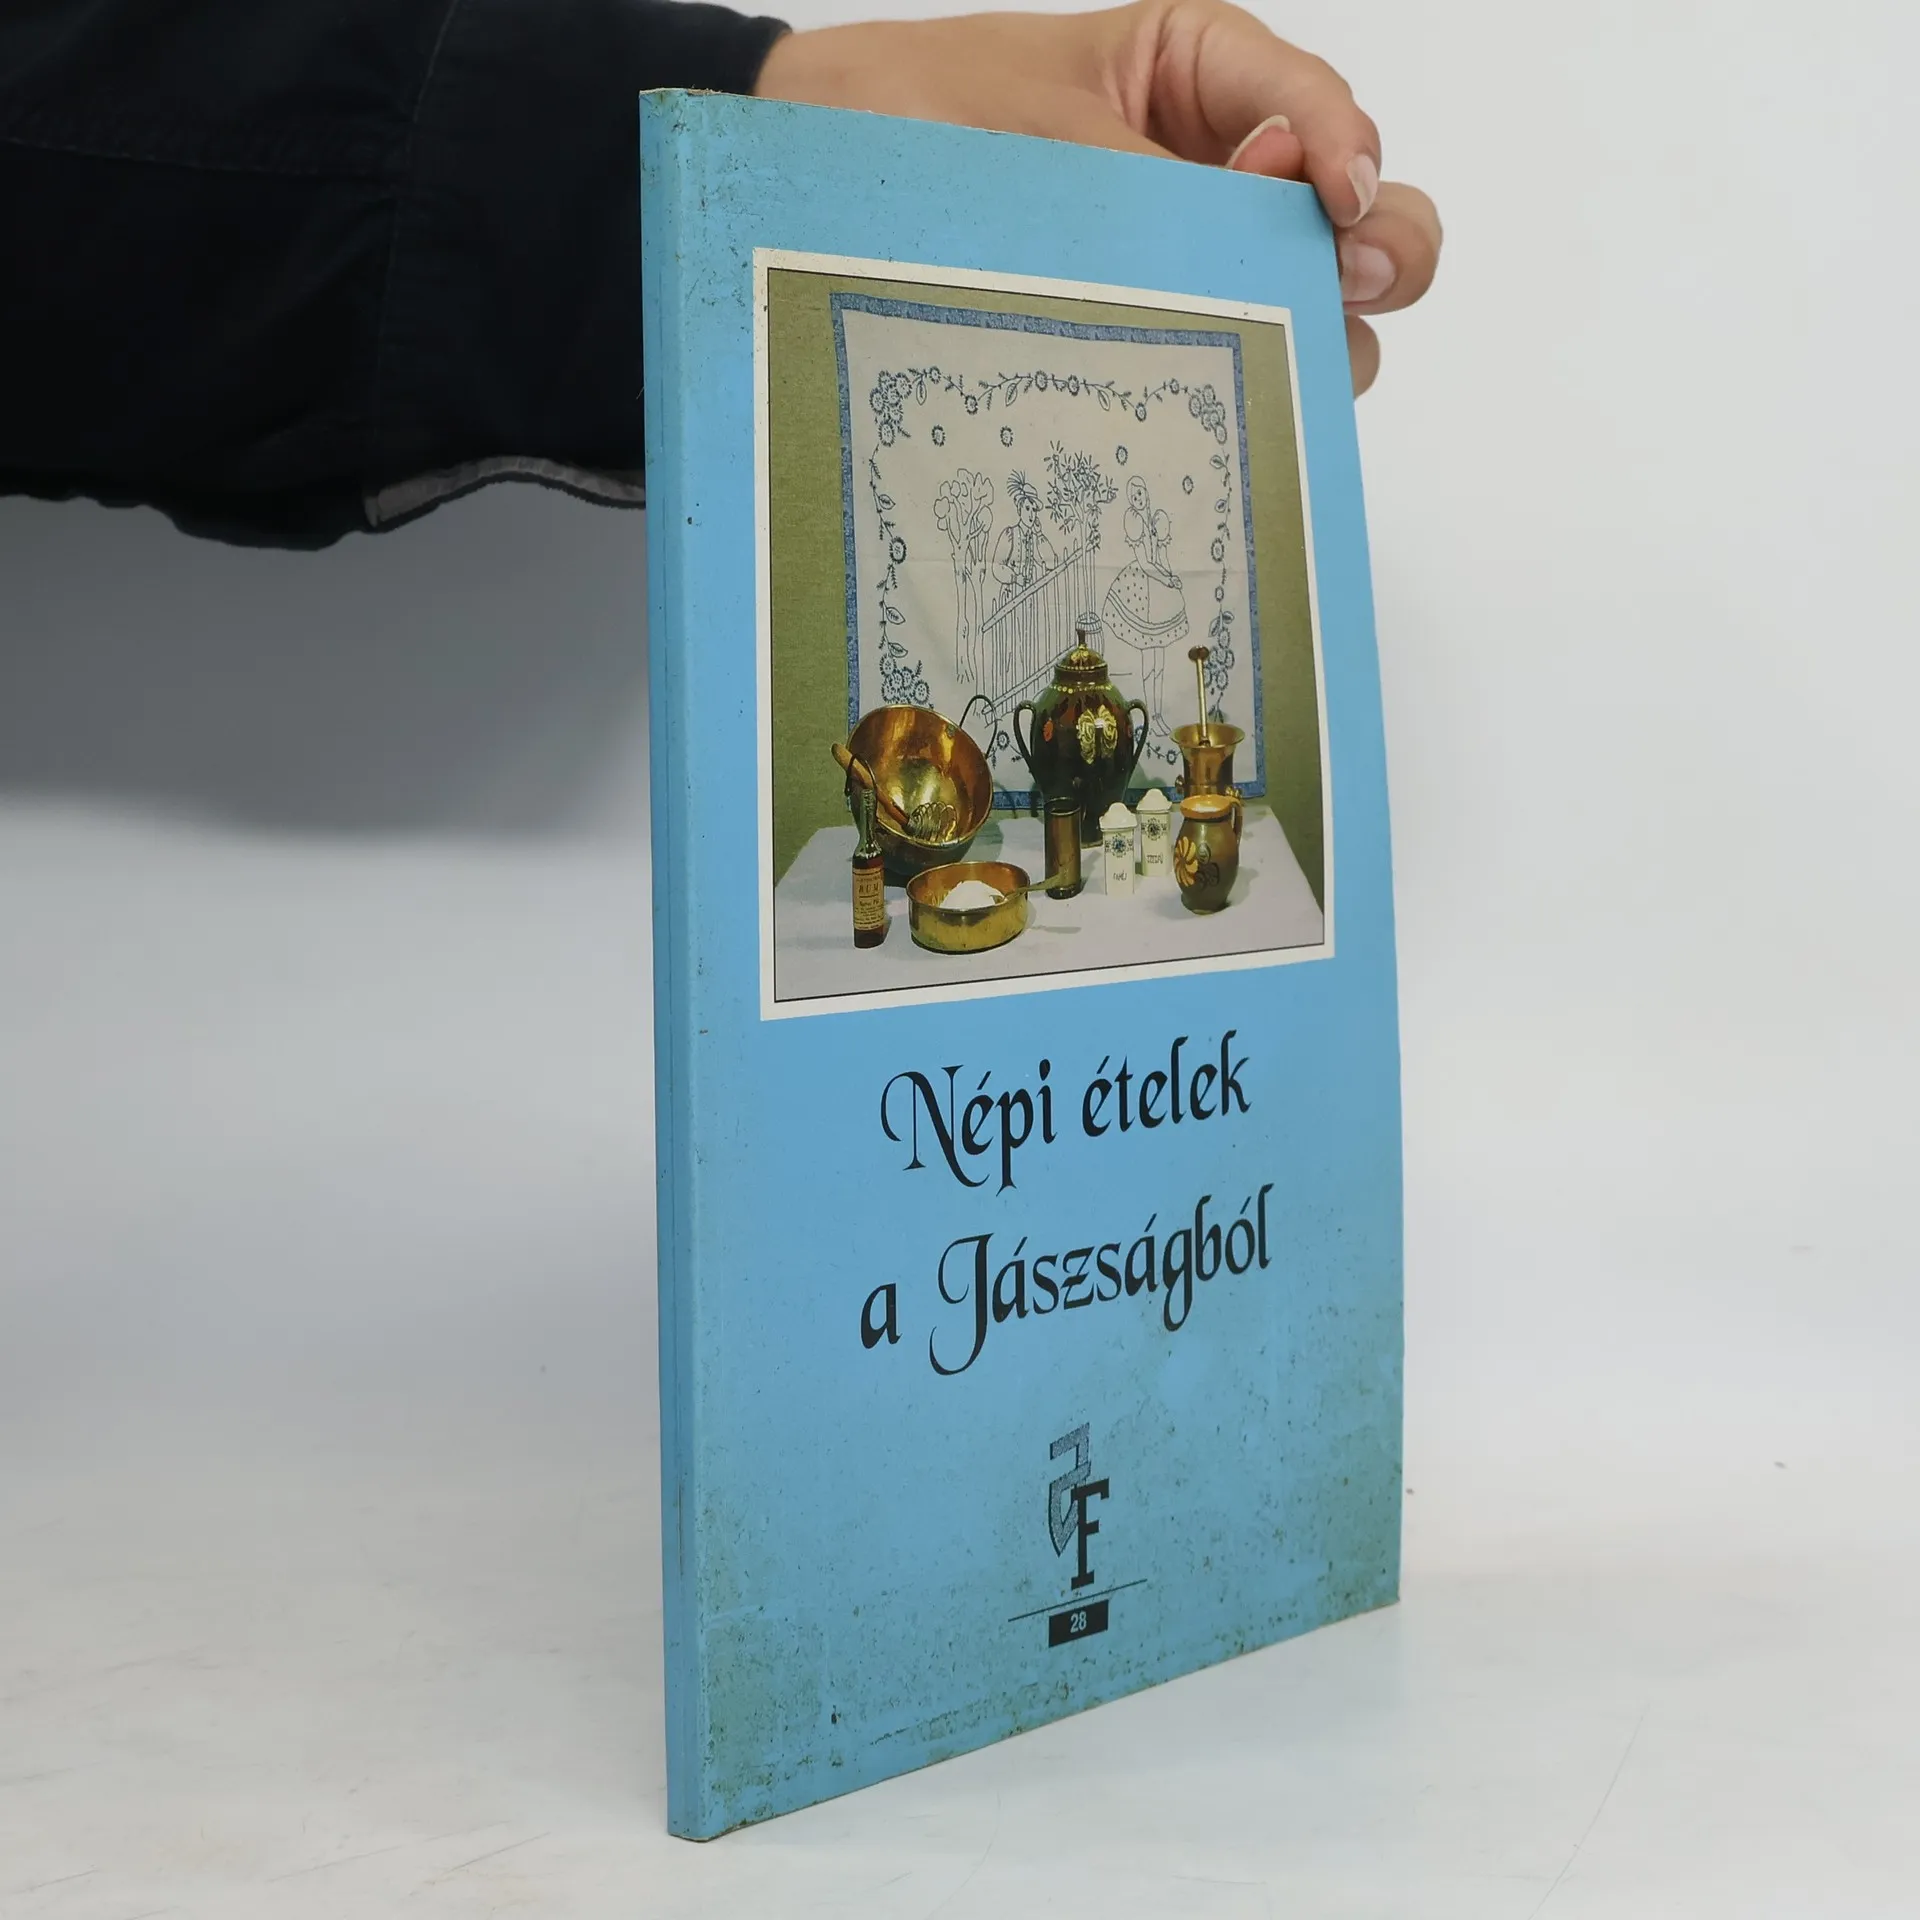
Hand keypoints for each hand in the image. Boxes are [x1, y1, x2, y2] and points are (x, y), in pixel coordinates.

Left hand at [754, 2, 1439, 393]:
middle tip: (1349, 284)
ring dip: (1315, 332)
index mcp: (1200, 73)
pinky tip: (1219, 399)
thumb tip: (1293, 224)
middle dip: (1376, 251)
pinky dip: (1247, 380)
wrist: (813, 166)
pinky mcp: (1156, 329)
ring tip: (1278, 355)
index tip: (1338, 202)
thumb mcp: (1055, 139)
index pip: (1315, 106)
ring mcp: (1195, 259)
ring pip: (1312, 305)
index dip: (1346, 151)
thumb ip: (1175, 187)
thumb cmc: (920, 117)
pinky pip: (1233, 357)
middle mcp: (1217, 169)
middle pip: (1358, 215)